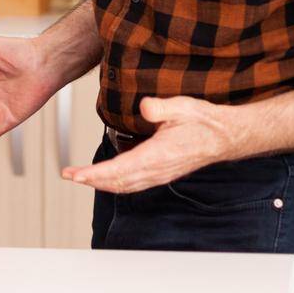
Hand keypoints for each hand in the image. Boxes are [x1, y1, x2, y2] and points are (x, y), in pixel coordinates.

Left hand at [62, 96, 234, 192]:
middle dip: (90, 179)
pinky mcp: (162, 173)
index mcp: (158, 156)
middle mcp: (157, 170)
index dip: (94, 174)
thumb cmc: (204, 122)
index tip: (75, 174)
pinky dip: (115, 183)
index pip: (119, 170)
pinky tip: (108, 178)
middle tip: (69, 175)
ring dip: (101, 183)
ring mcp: (159, 174)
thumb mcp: (183, 107)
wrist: (224, 137)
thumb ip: (161, 108)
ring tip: (81, 177)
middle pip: (117, 182)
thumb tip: (144, 107)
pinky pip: (134, 183)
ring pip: (124, 185)